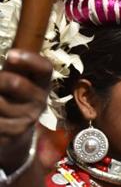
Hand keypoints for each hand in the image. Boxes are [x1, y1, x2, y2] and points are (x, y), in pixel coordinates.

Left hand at [0, 49, 51, 169]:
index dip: (30, 60)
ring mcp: (29, 118)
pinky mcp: (16, 133)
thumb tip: (12, 53)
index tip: (11, 54)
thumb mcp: (16, 77)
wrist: (14, 131)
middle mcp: (40, 100)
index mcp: (42, 83)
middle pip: (16, 83)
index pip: (45, 68)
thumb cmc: (12, 96)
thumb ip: (14, 66)